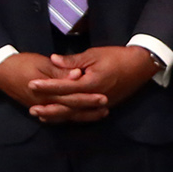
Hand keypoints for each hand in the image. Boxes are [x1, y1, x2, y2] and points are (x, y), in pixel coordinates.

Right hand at [0, 52, 98, 121]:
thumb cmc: (21, 63)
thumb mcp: (42, 63)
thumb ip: (60, 71)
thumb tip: (77, 75)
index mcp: (45, 92)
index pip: (71, 97)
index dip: (88, 98)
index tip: (103, 97)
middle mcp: (43, 104)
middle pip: (70, 109)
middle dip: (88, 110)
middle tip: (106, 108)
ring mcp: (40, 107)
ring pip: (64, 116)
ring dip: (82, 116)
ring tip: (99, 114)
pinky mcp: (38, 107)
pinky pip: (56, 117)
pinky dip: (69, 117)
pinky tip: (80, 116)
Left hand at [26, 45, 158, 122]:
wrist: (141, 65)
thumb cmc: (117, 56)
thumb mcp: (94, 54)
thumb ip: (72, 61)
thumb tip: (53, 59)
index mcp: (92, 83)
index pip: (65, 86)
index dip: (47, 86)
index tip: (31, 84)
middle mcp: (95, 97)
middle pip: (68, 105)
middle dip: (49, 107)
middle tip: (31, 109)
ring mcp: (101, 104)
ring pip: (75, 114)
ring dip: (57, 115)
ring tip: (41, 116)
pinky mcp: (104, 106)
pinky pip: (84, 115)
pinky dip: (71, 116)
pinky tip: (60, 117)